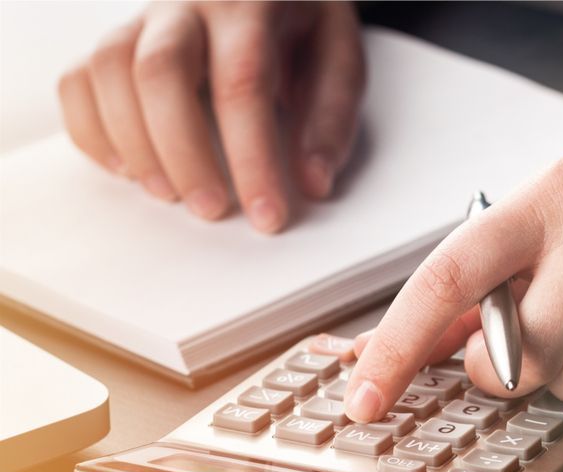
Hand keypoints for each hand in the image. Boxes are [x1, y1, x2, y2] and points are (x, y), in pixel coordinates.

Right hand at [58, 1, 364, 232]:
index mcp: (251, 3)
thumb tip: (313, 182)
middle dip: (182, 152)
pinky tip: (127, 170)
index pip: (243, 83)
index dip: (252, 157)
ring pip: (109, 71)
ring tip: (168, 195)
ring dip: (134, 144)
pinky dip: (92, 131)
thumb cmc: (302, 22)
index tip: (266, 215)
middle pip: (160, 70)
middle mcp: (188, 3)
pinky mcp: (118, 39)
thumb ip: (331, 117)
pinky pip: (78, 80)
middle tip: (210, 210)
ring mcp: (143, 18)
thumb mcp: (339, 57)